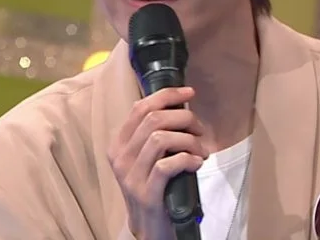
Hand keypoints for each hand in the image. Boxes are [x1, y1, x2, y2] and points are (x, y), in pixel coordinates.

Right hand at [107, 87, 207, 239]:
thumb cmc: (154, 187)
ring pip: (160, 138)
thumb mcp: (146, 158)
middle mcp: (120, 157)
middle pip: (153, 119)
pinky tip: (196, 163)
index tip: (189, 93)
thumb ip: (154, 134)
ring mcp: (131, 176)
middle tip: (200, 130)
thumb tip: (180, 107)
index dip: (167, 95)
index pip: (140, 108)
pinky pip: (167, 165)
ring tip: (201, 150)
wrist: (148, 228)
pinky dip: (187, 159)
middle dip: (184, 118)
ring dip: (188, 140)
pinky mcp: (146, 193)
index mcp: (119, 144)